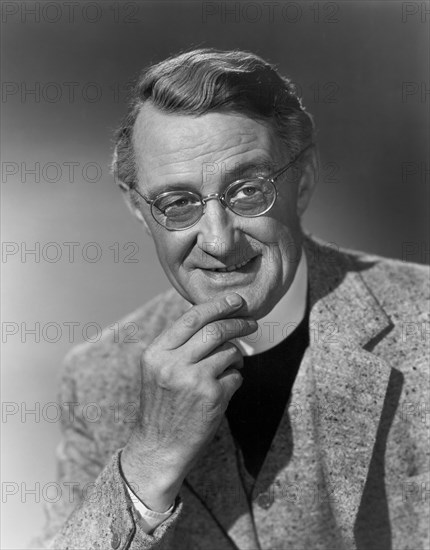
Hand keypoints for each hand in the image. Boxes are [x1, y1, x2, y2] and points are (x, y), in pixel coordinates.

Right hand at [121, 292, 256, 511]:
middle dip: (238, 323)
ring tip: (232, 365)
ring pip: (229, 352)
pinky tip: (224, 388)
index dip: (217, 305)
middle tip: (251, 323)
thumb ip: (178, 345)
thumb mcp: (158, 370)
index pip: (191, 318)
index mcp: (156, 353)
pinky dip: (235, 378)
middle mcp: (173, 363)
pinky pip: (236, 376)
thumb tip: (210, 317)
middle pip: (215, 330)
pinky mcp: (212, 397)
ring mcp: (193, 380)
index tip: (236, 301)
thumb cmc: (163, 406)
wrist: (159, 448)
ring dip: (237, 356)